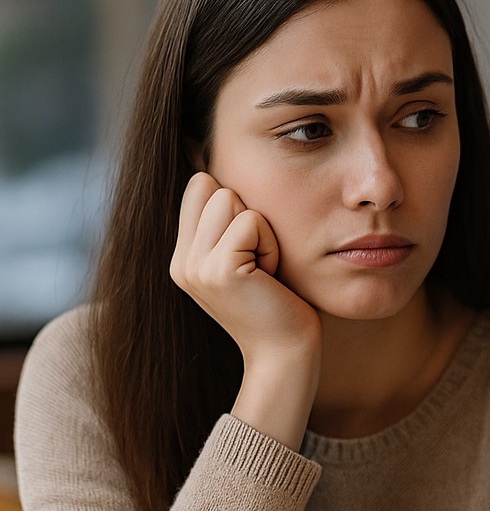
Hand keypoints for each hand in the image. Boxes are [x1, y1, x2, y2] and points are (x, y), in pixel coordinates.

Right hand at [170, 172, 320, 447]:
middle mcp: (182, 261)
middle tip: (261, 263)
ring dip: (263, 231)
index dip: (238, 207)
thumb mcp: (248, 256)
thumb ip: (228, 221)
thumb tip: (211, 157)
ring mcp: (194, 266)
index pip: (200, 185)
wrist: (286, 353)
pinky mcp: (218, 270)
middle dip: (251, 218)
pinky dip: (270, 244)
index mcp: (185, 257)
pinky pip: (252, 222)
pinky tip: (270, 277)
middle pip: (214, 186)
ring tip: (265, 270)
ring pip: (231, 199)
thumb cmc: (281, 303)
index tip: (251, 251)